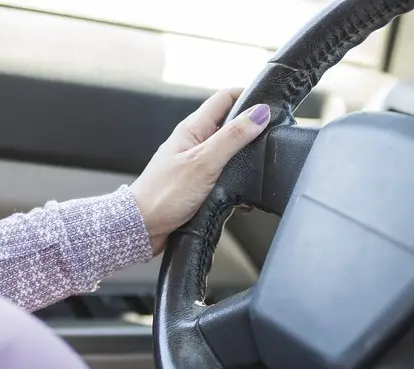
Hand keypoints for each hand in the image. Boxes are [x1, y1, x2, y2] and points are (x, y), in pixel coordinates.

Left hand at [129, 89, 271, 254]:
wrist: (141, 228)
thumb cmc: (164, 195)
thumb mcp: (204, 162)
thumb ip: (232, 137)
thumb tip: (259, 113)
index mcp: (193, 129)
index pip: (224, 98)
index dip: (247, 96)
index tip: (270, 104)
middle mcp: (194, 143)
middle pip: (229, 125)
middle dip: (251, 129)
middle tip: (273, 137)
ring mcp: (195, 164)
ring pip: (228, 153)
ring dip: (244, 160)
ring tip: (260, 169)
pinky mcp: (197, 185)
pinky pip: (223, 176)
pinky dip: (236, 183)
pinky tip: (244, 196)